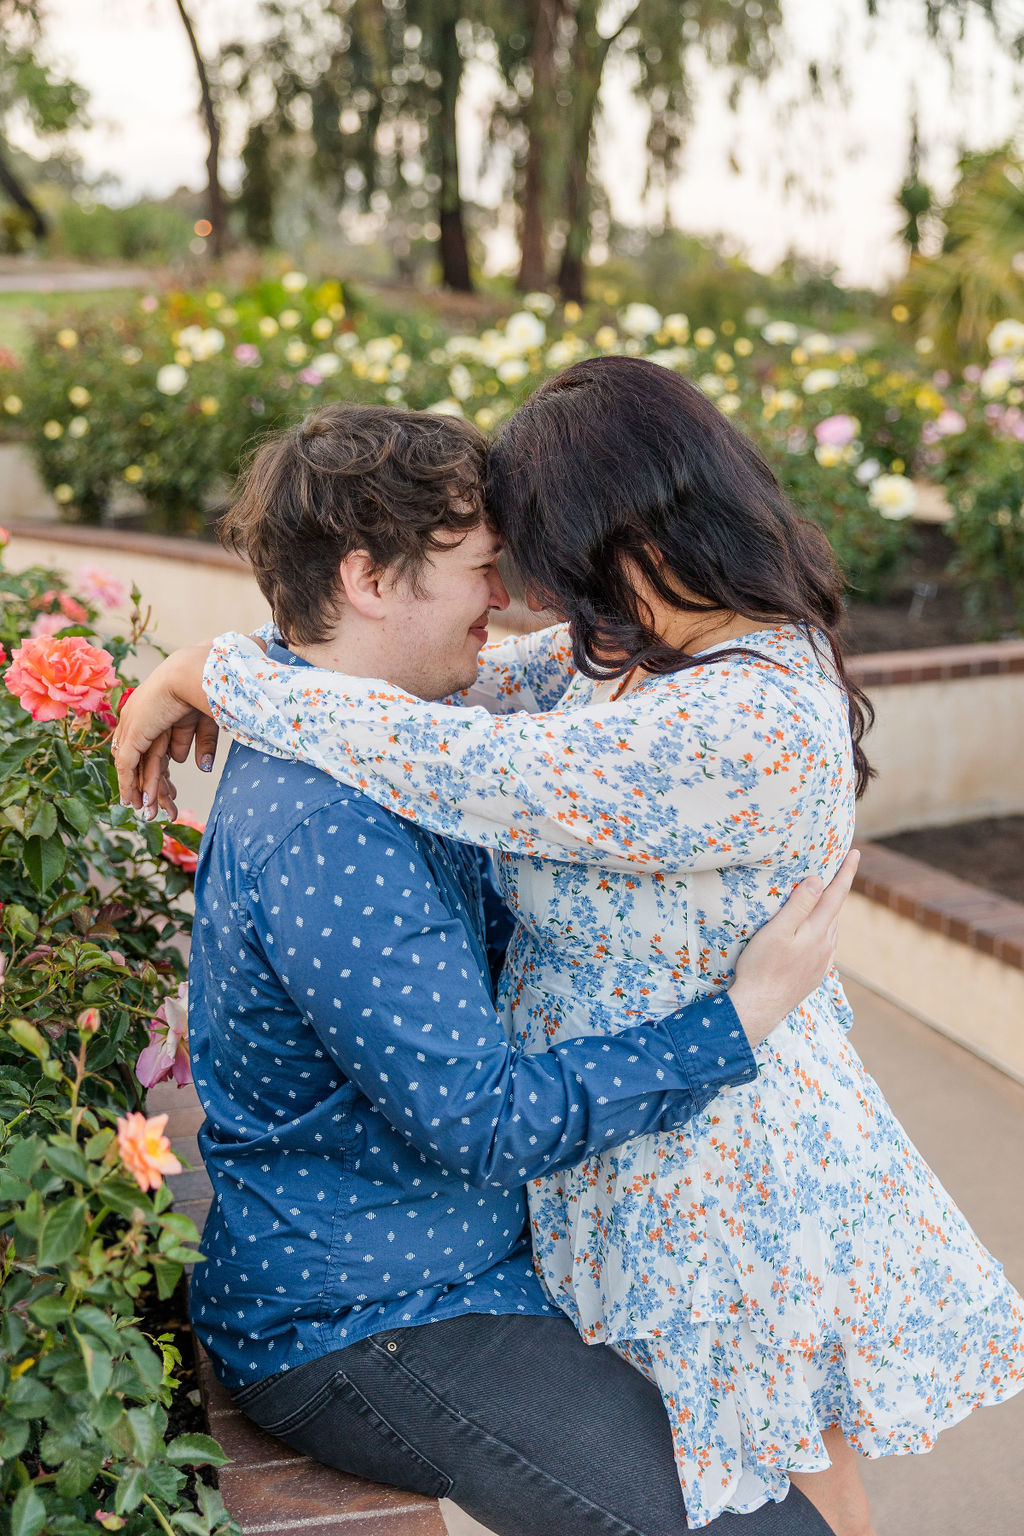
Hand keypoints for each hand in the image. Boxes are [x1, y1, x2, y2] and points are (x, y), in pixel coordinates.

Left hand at [111, 643, 215, 814]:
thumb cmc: (206, 689)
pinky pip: (128, 766)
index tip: (171, 793)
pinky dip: (131, 785)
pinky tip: (136, 803)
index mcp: (161, 713)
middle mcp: (143, 720)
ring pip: (138, 766)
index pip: (156, 748)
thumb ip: (203, 743)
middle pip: (146, 760)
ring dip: (145, 792)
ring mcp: (135, 727)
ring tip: (150, 815)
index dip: (161, 772)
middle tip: (160, 811)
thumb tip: (202, 767)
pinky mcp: (132, 735)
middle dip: (154, 787)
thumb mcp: (206, 721)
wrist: (194, 675)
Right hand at [727, 849, 860, 1047]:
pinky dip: (823, 931)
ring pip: (830, 929)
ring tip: (825, 897)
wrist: (760, 1008)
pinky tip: (815, 933)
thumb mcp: (777, 931)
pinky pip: (825, 945)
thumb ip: (799, 905)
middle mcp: (825, 946)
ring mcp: (822, 962)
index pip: (836, 895)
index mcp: (818, 931)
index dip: (846, 873)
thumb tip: (819, 880)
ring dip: (830, 911)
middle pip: (835, 910)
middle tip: (839, 868)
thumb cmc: (762, 967)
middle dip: (838, 889)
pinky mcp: (814, 975)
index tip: (855, 853)